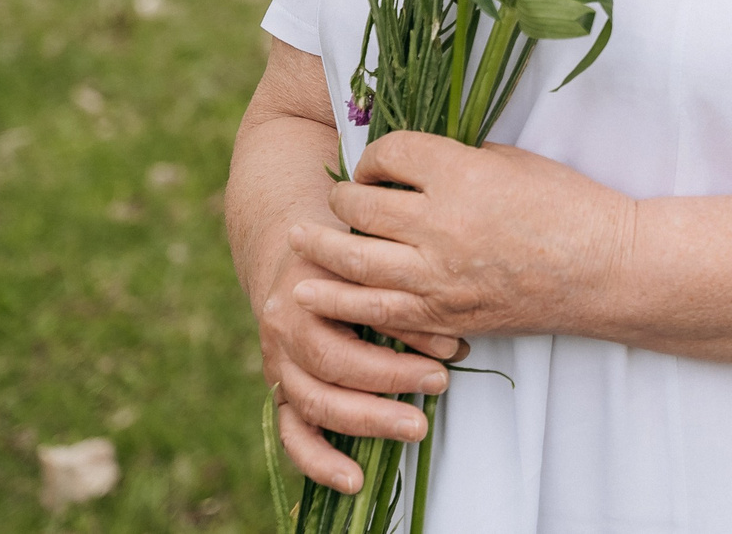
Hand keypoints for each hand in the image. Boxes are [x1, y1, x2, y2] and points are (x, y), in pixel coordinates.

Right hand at [256, 228, 462, 492]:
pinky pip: (292, 435)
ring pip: (315, 402)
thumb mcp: (371, 254)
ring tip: (418, 427)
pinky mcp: (279, 393)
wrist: (292, 253)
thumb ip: (401, 291)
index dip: (407, 334)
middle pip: (334, 364)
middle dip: (392, 380)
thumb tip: (453, 344)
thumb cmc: (346, 251)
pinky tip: (354, 480)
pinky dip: (319, 463)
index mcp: (309, 286)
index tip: (453, 348)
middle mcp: (285, 327)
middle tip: (441, 383)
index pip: (357, 316)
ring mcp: (278, 364)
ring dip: (368, 421)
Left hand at [289, 133, 633, 346]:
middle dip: (343, 198)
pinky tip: (313, 290)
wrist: (604, 270)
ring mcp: (437, 274)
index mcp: (461, 172)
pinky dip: (338, 297)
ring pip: (352, 259)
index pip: (389, 154)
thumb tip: (409, 162)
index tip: (379, 162)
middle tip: (340, 197)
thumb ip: (456, 159)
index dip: (375, 155)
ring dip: (318, 248)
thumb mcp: (511, 161)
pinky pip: (374, 308)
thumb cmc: (568, 205)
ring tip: (296, 239)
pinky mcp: (441, 313)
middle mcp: (440, 223)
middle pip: (359, 206)